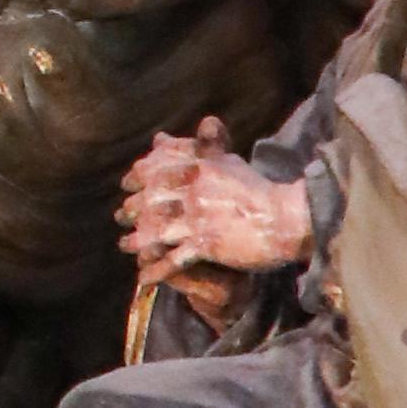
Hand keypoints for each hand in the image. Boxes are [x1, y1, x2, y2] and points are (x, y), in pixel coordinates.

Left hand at [118, 133, 313, 280]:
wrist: (287, 219)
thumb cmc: (259, 191)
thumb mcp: (229, 163)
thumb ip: (204, 148)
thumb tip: (184, 130)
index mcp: (200, 167)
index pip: (158, 168)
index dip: (138, 176)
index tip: (127, 183)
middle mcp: (195, 189)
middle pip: (152, 198)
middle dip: (133, 209)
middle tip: (120, 216)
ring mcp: (199, 217)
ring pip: (156, 228)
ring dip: (137, 239)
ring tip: (125, 246)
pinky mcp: (206, 242)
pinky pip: (173, 259)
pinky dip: (157, 270)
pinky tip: (144, 278)